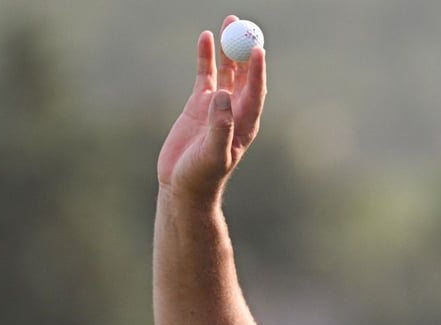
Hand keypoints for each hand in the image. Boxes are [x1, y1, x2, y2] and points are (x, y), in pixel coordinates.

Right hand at [157, 16, 266, 199]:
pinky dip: (206, 57)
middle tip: (243, 26)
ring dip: (228, 48)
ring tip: (229, 22)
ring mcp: (217, 105)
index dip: (258, 70)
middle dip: (245, 50)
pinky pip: (206, 75)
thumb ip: (220, 126)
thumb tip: (223, 96)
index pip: (256, 90)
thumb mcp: (213, 154)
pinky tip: (205, 38)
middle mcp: (235, 109)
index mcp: (246, 122)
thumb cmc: (203, 175)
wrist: (183, 184)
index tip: (257, 48)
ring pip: (227, 70)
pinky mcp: (199, 104)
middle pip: (245, 74)